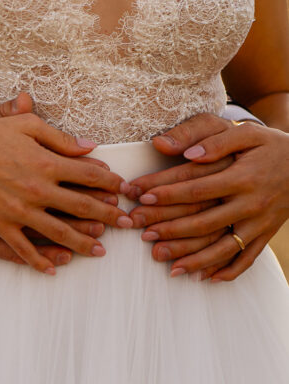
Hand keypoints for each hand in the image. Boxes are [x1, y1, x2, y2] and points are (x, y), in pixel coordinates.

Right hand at [0, 94, 129, 273]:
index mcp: (45, 162)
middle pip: (81, 206)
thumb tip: (88, 146)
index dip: (109, 183)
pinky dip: (42, 260)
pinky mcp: (0, 226)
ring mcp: (19, 211)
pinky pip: (25, 250)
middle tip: (127, 224)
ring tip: (100, 250)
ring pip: (59, 233)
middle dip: (108, 216)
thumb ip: (59, 137)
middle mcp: (37, 189)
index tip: (122, 190)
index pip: (87, 175)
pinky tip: (55, 268)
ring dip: (83, 242)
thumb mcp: (25, 124)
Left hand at [129, 113, 288, 279]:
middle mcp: (249, 204)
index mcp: (241, 176)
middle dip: (170, 229)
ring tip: (164, 262)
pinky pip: (246, 259)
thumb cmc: (269, 144)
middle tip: (141, 233)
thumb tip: (187, 154)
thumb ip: (216, 140)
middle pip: (203, 222)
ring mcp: (258, 224)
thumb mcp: (247, 133)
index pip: (197, 188)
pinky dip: (226, 272)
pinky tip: (204, 278)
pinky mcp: (266, 235)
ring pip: (221, 247)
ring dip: (192, 257)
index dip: (168, 194)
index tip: (142, 197)